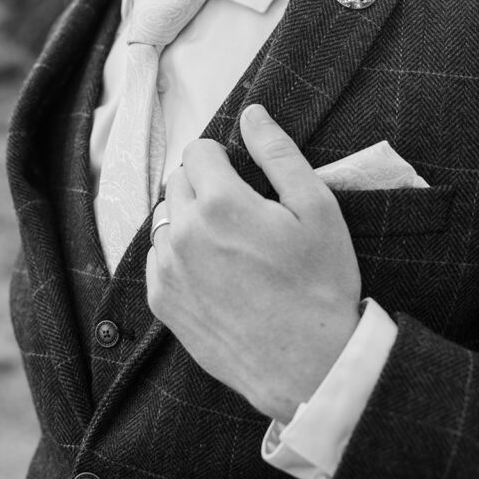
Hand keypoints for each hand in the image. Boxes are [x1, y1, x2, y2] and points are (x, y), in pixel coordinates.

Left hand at [146, 104, 361, 421]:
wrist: (310, 365)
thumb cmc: (320, 283)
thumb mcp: (317, 208)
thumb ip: (278, 153)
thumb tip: (252, 113)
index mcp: (220, 203)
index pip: (198, 150)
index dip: (224, 157)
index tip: (245, 177)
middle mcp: (184, 233)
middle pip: (178, 180)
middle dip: (205, 183)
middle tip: (243, 210)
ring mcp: (168, 270)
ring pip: (165, 217)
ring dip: (189, 217)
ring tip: (230, 241)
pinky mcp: (163, 303)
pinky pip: (158, 257)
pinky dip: (178, 253)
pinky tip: (214, 269)